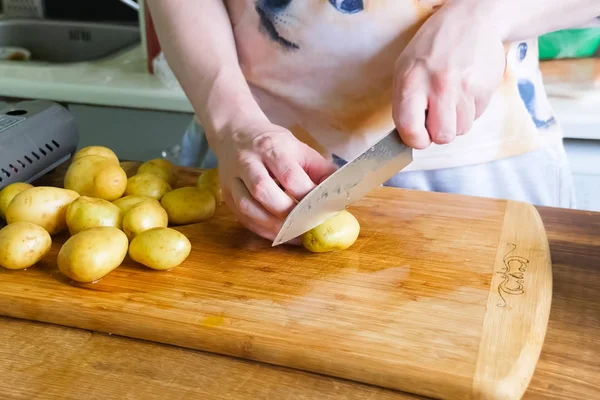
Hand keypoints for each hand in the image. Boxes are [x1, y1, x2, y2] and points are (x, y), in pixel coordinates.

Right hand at [210, 120, 336, 240]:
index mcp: (271, 147)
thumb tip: (340, 193)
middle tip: (310, 225)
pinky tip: (281, 236)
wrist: (235, 133)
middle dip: (289, 214)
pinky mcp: (226, 195)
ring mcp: (233, 179)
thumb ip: (319, 170)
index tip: (324, 210)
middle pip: (265, 192)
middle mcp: (248, 162)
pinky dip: (263, 230)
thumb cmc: (273, 144)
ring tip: (296, 235)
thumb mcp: (299, 148)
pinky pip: (243, 218)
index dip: (307, 196)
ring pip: (249, 207)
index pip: (290, 176)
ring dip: (274, 226)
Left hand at [392, 0, 506, 148]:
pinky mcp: (485, 88)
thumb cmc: (432, 47)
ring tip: (452, 97)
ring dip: (456, 120)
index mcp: (411, 82)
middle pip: (442, 136)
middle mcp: (438, 86)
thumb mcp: (406, 68)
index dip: (416, 140)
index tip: (420, 136)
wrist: (472, 20)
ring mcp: (465, 88)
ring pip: (462, 129)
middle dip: (440, 132)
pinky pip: (477, 116)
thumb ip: (405, 103)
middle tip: (438, 117)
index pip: (410, 129)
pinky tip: (465, 89)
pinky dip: (470, 109)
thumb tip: (410, 135)